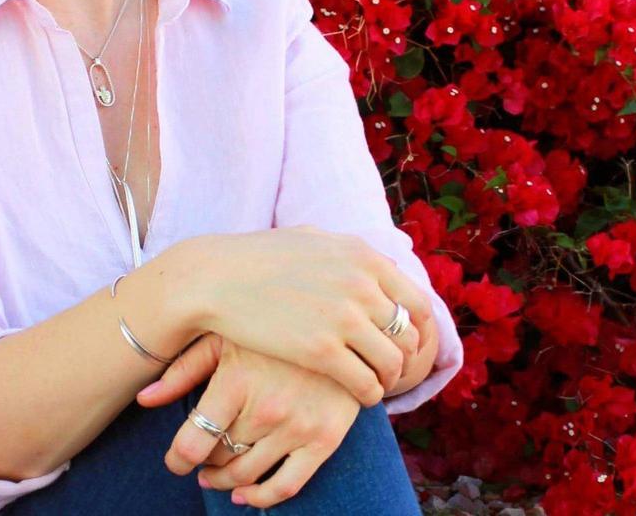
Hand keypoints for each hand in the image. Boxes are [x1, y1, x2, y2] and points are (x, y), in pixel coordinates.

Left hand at [138, 332, 361, 509]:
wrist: (338, 314)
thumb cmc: (273, 319)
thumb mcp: (228, 333)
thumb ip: (185, 368)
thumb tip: (144, 400)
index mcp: (237, 379)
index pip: (193, 442)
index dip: (177, 458)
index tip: (175, 460)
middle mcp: (266, 407)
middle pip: (219, 457)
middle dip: (203, 463)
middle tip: (199, 457)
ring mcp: (298, 426)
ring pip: (247, 475)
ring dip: (226, 482)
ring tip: (216, 473)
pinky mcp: (326, 438)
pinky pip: (288, 485)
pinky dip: (262, 498)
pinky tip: (247, 493)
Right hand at [183, 225, 429, 405]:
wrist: (216, 278)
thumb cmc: (259, 258)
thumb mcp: (313, 240)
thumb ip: (348, 252)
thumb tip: (376, 262)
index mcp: (363, 255)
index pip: (416, 301)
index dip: (419, 330)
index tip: (408, 346)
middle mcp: (361, 283)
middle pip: (408, 335)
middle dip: (404, 357)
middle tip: (391, 370)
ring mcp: (343, 317)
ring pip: (392, 363)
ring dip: (387, 379)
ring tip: (374, 384)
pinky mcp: (322, 351)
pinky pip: (366, 384)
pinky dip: (369, 394)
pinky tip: (357, 395)